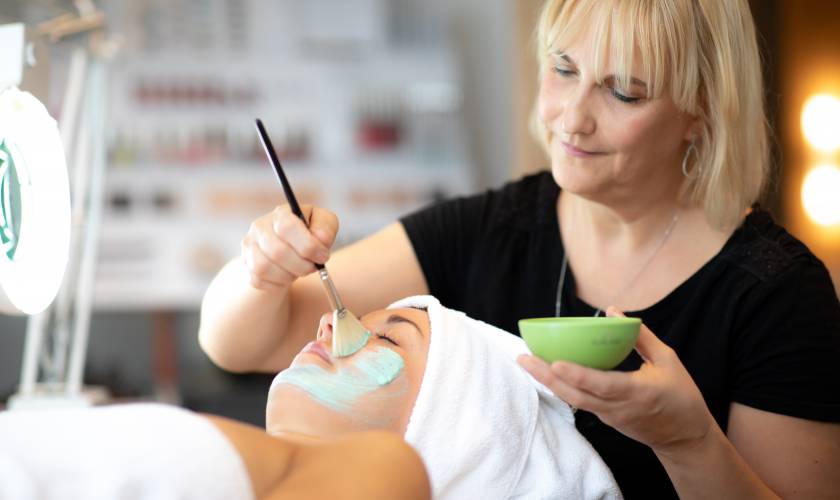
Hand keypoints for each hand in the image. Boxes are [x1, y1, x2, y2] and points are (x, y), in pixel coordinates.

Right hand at [241, 204, 338, 290]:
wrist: (289, 246)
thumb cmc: (309, 233)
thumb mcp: (323, 223)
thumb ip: (326, 227)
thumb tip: (321, 239)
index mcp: (280, 213)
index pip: (287, 227)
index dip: (308, 246)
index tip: (323, 255)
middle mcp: (260, 227)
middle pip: (277, 251)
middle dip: (302, 265)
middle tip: (314, 267)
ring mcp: (250, 246)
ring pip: (264, 268)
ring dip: (288, 275)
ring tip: (299, 270)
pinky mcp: (247, 265)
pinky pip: (258, 281)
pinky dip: (277, 283)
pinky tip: (287, 276)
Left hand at [517, 307, 715, 455]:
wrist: (685, 438)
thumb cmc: (680, 395)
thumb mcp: (668, 360)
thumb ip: (641, 336)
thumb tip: (613, 311)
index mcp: (638, 392)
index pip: (602, 385)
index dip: (578, 375)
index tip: (556, 362)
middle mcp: (619, 408)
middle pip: (576, 395)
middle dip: (547, 377)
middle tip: (523, 358)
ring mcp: (609, 417)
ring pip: (573, 401)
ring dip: (548, 383)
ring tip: (527, 363)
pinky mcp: (605, 420)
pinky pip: (579, 403)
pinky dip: (561, 388)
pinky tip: (546, 372)